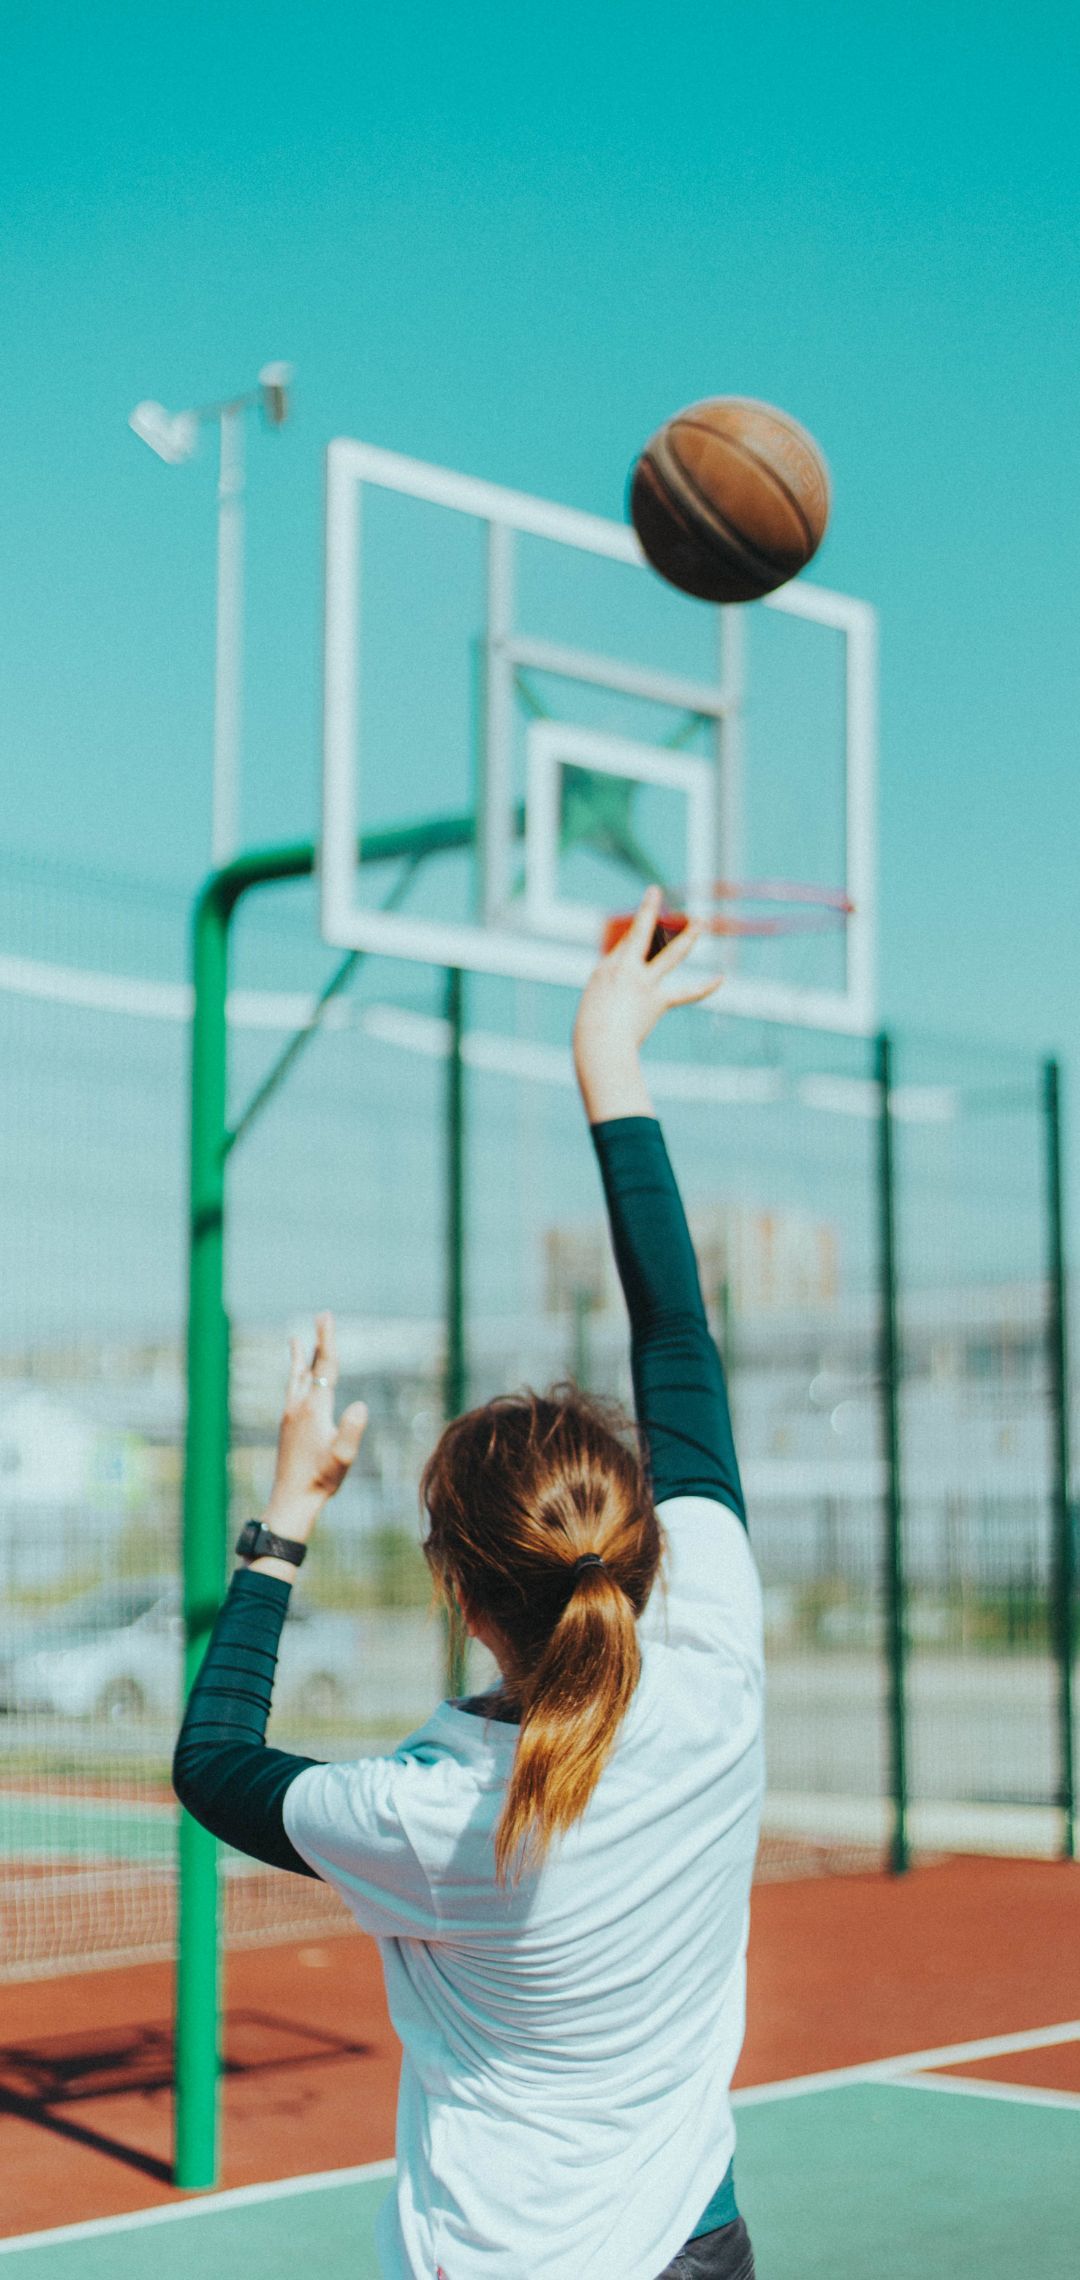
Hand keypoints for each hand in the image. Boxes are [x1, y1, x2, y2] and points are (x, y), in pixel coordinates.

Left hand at [262, 1313, 367, 1543]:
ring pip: (295, 1378)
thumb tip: (361, 1405)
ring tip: (296, 1340)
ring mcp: (290, 1416)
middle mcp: (298, 1406)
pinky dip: (294, 1377)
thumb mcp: (344, 1456)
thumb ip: (352, 1429)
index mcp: (314, 1408)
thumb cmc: (321, 1479)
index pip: (325, 1367)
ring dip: (299, 1357)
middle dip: (318, 1341)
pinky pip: (291, 1391)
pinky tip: (295, 1381)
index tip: (326, 1317)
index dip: (328, 1340)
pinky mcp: (286, 1426)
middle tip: (322, 1316)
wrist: (292, 1499)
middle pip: (310, 1366)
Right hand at [572, 887, 722, 1120]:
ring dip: (688, 937)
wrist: (600, 1044)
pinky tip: (721, 978)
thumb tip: (634, 983)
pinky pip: (686, 993)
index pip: (626, 939)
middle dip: (651, 911)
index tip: (652, 900)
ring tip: (700, 922)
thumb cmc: (594, 1028)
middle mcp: (627, 969)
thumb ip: (616, 987)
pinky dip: (705, 987)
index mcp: (608, 967)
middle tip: (657, 892)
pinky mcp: (659, 1001)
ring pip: (672, 954)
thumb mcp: (598, 1001)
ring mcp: (645, 984)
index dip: (641, 920)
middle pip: (643, 933)